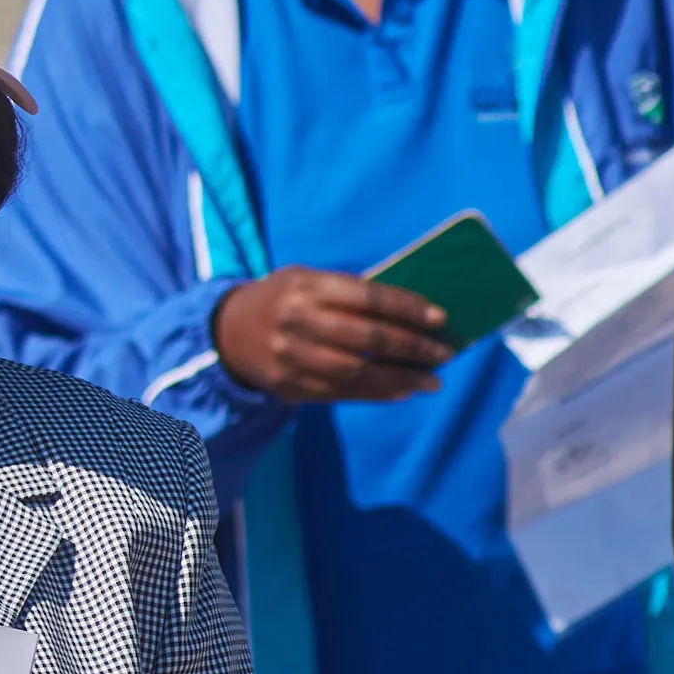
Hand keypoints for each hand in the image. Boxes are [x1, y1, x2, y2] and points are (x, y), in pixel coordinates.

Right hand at [211, 267, 452, 403]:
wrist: (227, 332)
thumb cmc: (282, 299)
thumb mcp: (306, 281)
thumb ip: (348, 293)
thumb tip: (410, 313)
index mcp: (306, 287)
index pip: (368, 298)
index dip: (408, 309)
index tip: (440, 319)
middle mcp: (299, 321)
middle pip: (368, 338)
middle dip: (413, 347)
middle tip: (445, 354)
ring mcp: (293, 357)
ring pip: (359, 371)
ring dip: (402, 378)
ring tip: (433, 381)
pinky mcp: (291, 385)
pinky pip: (343, 392)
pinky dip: (378, 393)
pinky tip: (403, 392)